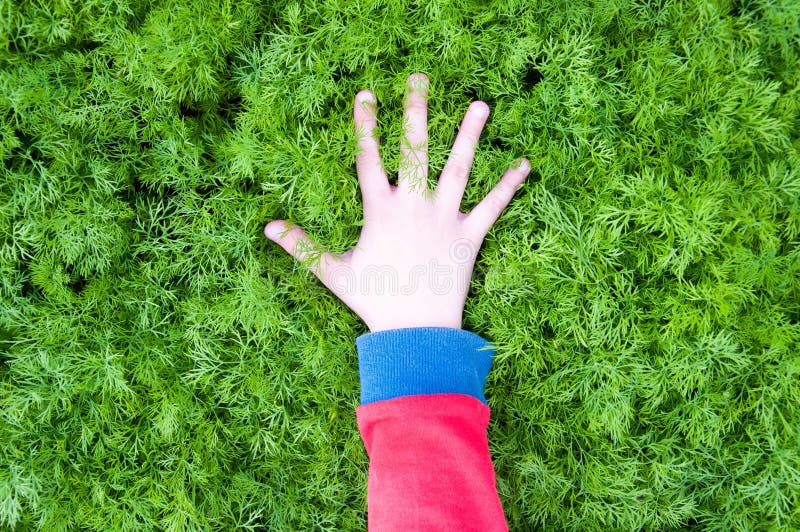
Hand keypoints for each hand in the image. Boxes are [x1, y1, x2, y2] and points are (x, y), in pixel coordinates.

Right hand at [265, 73, 528, 331]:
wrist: (415, 333)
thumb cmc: (374, 302)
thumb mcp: (332, 272)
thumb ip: (302, 246)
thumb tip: (267, 227)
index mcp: (381, 211)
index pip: (369, 159)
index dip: (367, 125)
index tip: (367, 94)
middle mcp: (414, 206)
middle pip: (415, 150)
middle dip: (417, 112)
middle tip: (420, 78)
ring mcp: (445, 218)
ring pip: (459, 168)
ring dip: (470, 135)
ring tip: (482, 103)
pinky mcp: (470, 236)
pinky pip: (493, 206)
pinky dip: (509, 186)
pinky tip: (525, 164)